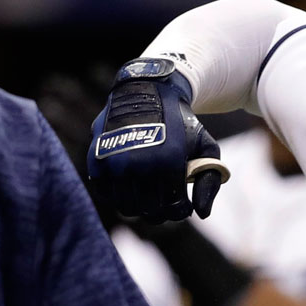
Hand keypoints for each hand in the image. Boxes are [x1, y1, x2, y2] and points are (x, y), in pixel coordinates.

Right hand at [87, 58, 228, 221]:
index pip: (174, 207)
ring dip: (140, 208)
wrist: (147, 90)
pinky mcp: (97, 160)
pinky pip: (106, 194)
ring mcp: (115, 162)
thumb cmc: (181, 122)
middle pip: (149, 211)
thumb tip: (202, 215)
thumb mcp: (205, 145)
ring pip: (127, 207)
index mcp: (168, 161)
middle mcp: (139, 164)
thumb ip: (209, 180)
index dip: (180, 212)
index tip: (183, 207)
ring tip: (149, 199)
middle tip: (166, 206)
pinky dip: (118, 196)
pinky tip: (131, 189)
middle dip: (161, 213)